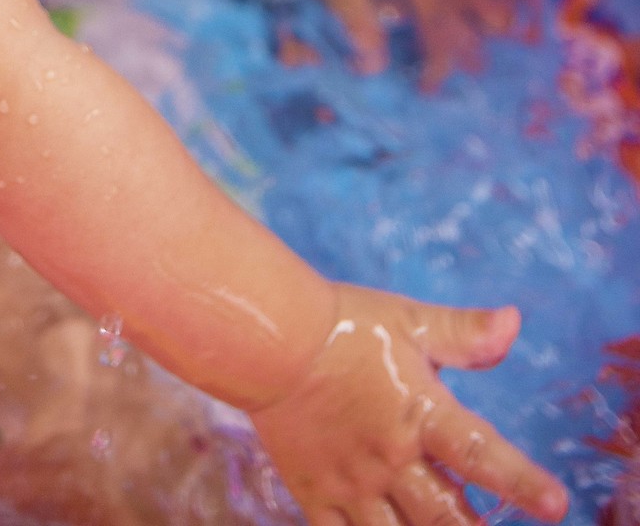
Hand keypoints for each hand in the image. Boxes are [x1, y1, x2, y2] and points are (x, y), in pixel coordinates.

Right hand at [249, 283, 567, 525]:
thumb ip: (464, 333)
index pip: (482, 455)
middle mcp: (391, 456)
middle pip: (447, 517)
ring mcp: (353, 482)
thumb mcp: (409, 321)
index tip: (556, 504)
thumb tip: (513, 323)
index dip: (522, 482)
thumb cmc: (345, 325)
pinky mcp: (317, 494)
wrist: (270, 338)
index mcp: (420, 412)